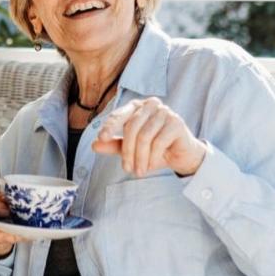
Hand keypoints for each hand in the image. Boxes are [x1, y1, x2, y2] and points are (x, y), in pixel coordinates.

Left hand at [92, 98, 207, 177]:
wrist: (180, 155)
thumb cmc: (154, 148)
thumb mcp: (131, 148)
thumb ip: (113, 145)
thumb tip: (94, 145)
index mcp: (137, 106)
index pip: (119, 114)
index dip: (109, 126)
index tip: (101, 139)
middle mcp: (151, 104)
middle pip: (132, 127)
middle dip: (127, 151)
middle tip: (127, 169)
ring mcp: (165, 112)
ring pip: (144, 136)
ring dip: (140, 158)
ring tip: (139, 171)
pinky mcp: (176, 123)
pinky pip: (158, 142)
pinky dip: (153, 157)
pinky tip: (152, 165)